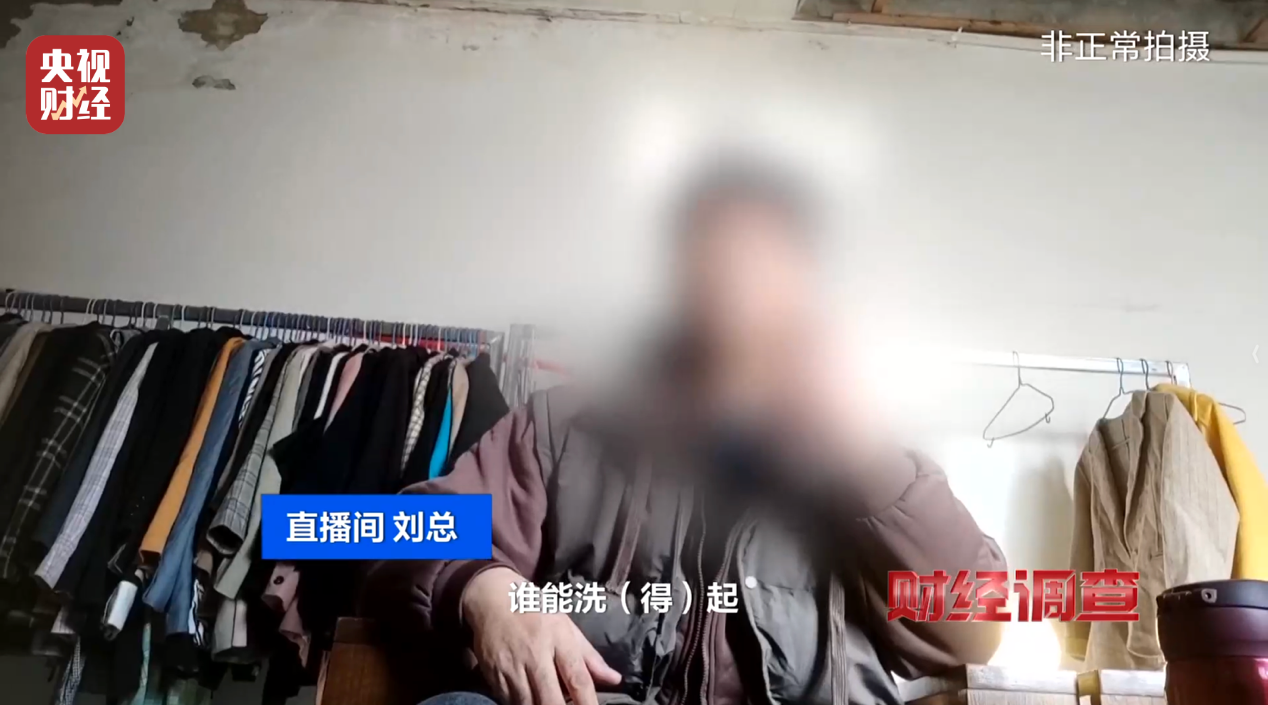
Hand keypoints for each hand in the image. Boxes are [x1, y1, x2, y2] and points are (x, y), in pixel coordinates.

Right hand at [463, 567, 621, 704]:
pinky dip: (523, 704)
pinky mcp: (493, 676)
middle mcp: (534, 655)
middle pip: (551, 700)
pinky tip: (531, 698)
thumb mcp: (566, 626)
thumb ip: (590, 656)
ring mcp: (511, 667)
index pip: (577, 678)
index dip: (588, 703)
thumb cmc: (535, 611)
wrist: (491, 599)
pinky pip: (510, 702)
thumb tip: (615, 679)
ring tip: (550, 700)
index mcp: (558, 638)